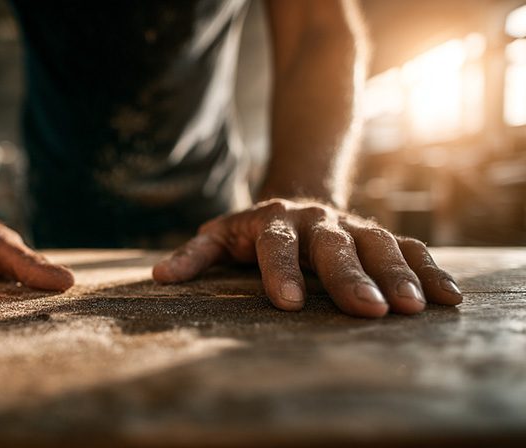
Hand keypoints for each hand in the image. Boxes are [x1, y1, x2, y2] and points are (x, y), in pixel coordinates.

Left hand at [153, 198, 461, 317]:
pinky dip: (430, 271)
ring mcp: (353, 226)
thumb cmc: (253, 230)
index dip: (279, 272)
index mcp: (274, 220)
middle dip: (351, 277)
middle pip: (335, 247)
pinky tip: (449, 298)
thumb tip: (159, 277)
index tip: (286, 304)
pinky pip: (410, 249)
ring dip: (398, 276)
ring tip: (413, 309)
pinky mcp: (380, 236)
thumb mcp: (221, 235)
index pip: (275, 245)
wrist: (298, 199)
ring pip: (379, 246)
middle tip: (369, 310)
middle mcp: (317, 221)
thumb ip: (194, 254)